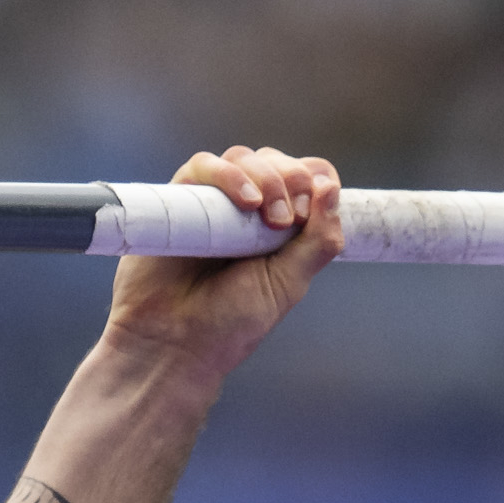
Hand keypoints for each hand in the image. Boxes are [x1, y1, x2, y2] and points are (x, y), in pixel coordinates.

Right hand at [104, 145, 340, 378]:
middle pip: (277, 161)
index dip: (314, 182)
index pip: (306, 178)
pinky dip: (227, 173)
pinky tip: (245, 201)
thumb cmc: (229, 324)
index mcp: (277, 228)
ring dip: (265, 177)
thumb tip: (330, 186)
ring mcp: (209, 204)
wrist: (173, 345)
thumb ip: (318, 240)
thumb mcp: (289, 282)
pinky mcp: (175, 201)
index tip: (308, 216)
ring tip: (265, 217)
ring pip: (243, 158)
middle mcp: (244, 210)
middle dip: (291, 181)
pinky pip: (201, 166)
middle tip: (286, 221)